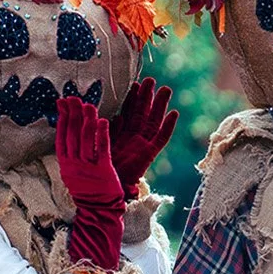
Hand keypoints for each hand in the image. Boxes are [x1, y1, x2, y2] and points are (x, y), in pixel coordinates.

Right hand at [56, 97, 125, 268]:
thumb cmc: (88, 191)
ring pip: (86, 140)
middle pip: (72, 135)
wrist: (98, 212)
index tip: (63, 103)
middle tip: (74, 98)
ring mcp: (88, 168)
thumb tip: (69, 135)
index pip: (61, 137)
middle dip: (73, 114)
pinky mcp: (103, 171)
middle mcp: (74, 165)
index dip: (62, 119)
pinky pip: (102, 150)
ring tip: (89, 106)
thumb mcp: (74, 173)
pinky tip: (103, 121)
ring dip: (87, 121)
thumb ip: (72, 155)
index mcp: (66, 165)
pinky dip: (102, 135)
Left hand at [106, 78, 178, 198]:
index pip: (128, 113)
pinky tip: (174, 114)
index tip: (134, 84)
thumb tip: (98, 113)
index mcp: (121, 135)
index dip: (131, 99)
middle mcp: (133, 138)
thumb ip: (101, 131)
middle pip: (143, 113)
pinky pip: (161, 139)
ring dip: (160, 105)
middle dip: (146, 97)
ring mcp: (143, 146)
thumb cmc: (99, 171)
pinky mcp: (149, 155)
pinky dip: (168, 126)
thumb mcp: (98, 145)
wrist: (104, 193)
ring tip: (165, 89)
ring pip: (153, 121)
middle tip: (151, 79)